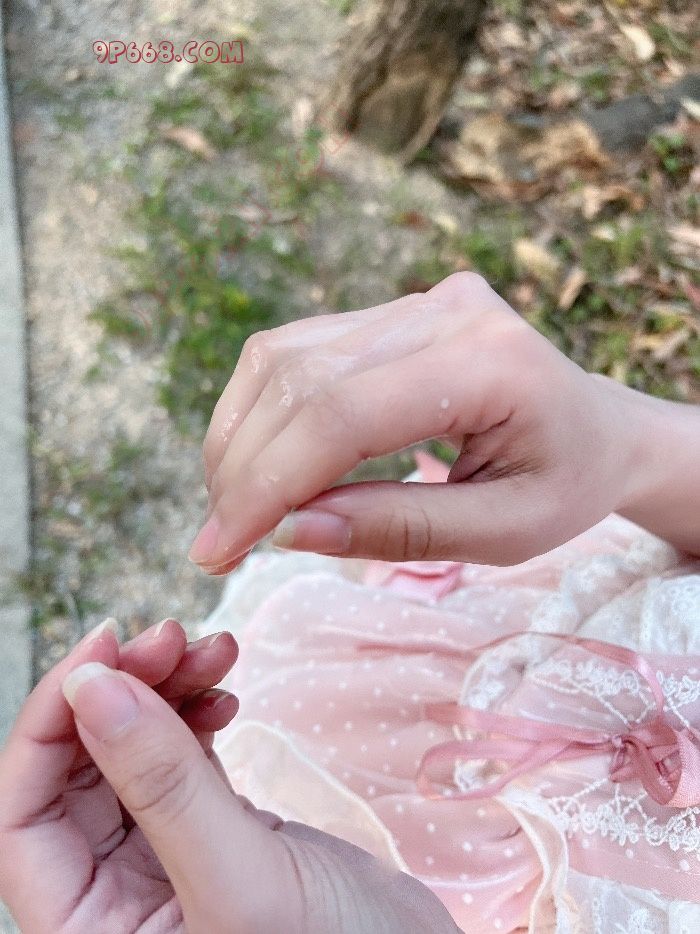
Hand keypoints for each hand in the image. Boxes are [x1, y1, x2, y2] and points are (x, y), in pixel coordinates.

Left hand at [0, 624, 459, 933]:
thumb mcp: (242, 881)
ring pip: (131, 753)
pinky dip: (196, 712)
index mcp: (90, 932)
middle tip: (172, 634)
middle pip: (78, 770)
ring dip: (162, 689)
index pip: (22, 818)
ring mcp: (164, 860)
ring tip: (213, 646)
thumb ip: (163, 787)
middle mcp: (113, 899)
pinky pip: (180, 756)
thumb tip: (90, 687)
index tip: (102, 653)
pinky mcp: (213, 832)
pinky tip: (226, 692)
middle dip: (119, 689)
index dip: (48, 726)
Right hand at [193, 272, 659, 572]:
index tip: (218, 550)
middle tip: (218, 543)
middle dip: (243, 469)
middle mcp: (446, 311)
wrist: (600, 429)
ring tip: (234, 509)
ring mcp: (418, 300)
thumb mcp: (503, 534)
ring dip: (240, 438)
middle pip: (301, 380)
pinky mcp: (393, 310)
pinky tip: (258, 463)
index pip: (343, 416)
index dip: (268, 483)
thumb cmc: (565, 486)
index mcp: (491, 363)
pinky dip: (261, 412)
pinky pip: (298, 351)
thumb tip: (285, 531)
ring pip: (284, 358)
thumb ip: (399, 529)